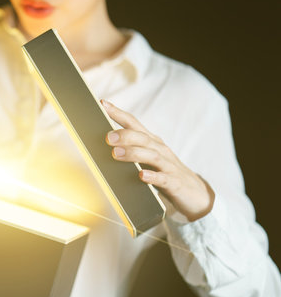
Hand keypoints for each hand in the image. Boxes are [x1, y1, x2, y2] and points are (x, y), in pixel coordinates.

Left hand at [101, 100, 214, 220]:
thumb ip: (129, 150)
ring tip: (116, 154)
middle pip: (142, 138)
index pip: (134, 123)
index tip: (103, 104)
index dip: (118, 113)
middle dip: (124, 136)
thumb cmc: (164, 172)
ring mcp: (168, 166)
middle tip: (107, 138)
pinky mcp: (174, 182)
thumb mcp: (147, 158)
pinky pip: (163, 179)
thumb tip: (102, 144)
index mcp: (151, 142)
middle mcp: (159, 150)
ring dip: (133, 154)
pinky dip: (152, 177)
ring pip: (151, 156)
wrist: (194, 193)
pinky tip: (141, 176)